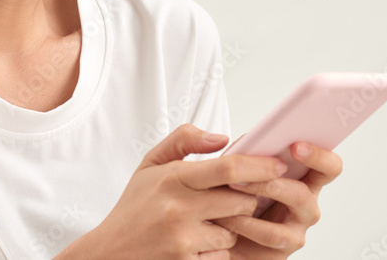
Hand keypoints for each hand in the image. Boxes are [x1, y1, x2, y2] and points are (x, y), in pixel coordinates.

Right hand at [56, 124, 285, 258]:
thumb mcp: (150, 164)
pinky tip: (196, 243)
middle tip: (238, 197)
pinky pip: (222, 254)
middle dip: (247, 199)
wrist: (109, 252)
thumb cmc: (135, 206)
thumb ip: (184, 140)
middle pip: (241, 201)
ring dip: (230, 227)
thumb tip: (222, 138)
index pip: (228, 168)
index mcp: (172, 178)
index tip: (277, 164)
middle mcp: (178, 208)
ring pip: (234, 230)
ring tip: (205, 222)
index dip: (259, 165)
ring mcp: (183, 240)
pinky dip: (216, 249)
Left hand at [208, 142, 342, 257]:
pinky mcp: (284, 248)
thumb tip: (252, 140)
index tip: (296, 146)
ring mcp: (298, 227)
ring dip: (258, 193)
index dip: (319, 155)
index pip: (328, 166)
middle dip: (275, 178)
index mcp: (303, 179)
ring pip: (288, 210)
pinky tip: (227, 215)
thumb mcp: (243, 170)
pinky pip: (270, 234)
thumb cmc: (237, 197)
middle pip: (308, 191)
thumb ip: (252, 153)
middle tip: (252, 169)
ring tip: (231, 186)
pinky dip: (246, 222)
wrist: (226, 236)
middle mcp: (307, 203)